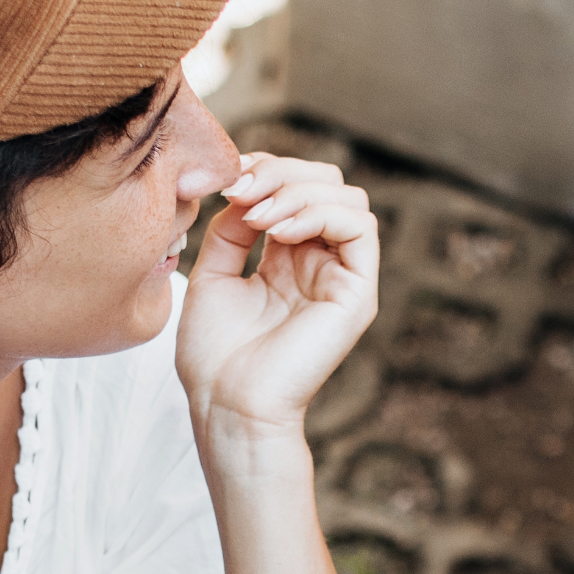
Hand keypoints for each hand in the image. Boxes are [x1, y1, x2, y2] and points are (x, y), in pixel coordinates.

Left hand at [174, 155, 380, 434]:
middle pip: (327, 182)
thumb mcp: (213, 274)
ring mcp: (342, 277)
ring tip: (258, 214)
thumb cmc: (215, 356)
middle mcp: (321, 263)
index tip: (228, 176)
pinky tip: (280, 230)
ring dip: (298, 191)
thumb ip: (231, 228)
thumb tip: (245, 186)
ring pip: (347, 198)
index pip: (297, 186)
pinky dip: (320, 214)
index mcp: (288, 258)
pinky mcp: (357, 294)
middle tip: (241, 190)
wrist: (226, 405)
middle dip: (283, 172)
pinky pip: (360, 228)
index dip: (267, 168)